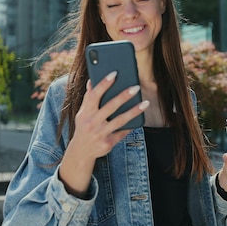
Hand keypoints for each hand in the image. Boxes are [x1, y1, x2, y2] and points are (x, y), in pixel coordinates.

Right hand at [58, 71, 148, 196]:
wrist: (81, 152)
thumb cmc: (84, 127)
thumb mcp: (82, 113)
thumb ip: (88, 98)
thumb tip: (91, 80)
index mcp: (85, 112)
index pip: (94, 95)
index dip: (103, 84)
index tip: (114, 73)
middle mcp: (92, 123)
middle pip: (110, 107)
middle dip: (123, 96)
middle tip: (136, 87)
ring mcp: (100, 134)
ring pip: (120, 121)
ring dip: (134, 111)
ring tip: (145, 103)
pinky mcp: (108, 143)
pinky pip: (123, 133)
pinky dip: (131, 125)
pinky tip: (141, 118)